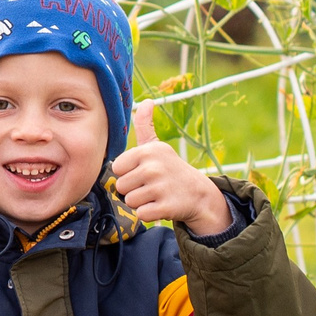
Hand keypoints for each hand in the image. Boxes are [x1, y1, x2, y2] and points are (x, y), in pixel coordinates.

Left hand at [110, 106, 231, 237]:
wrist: (199, 194)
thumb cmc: (170, 169)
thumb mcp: (157, 146)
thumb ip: (145, 125)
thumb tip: (146, 101)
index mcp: (147, 151)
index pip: (116, 168)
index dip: (127, 173)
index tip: (142, 172)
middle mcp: (154, 167)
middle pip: (121, 187)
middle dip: (133, 190)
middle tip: (151, 186)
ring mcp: (160, 188)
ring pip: (130, 201)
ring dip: (141, 202)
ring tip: (156, 195)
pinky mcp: (166, 207)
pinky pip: (141, 214)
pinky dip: (149, 214)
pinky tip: (161, 205)